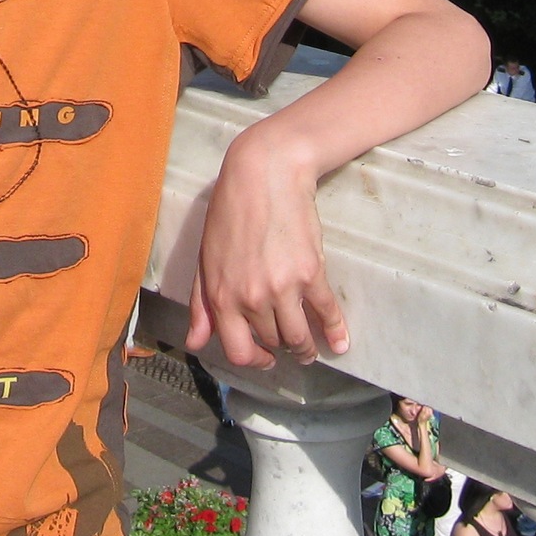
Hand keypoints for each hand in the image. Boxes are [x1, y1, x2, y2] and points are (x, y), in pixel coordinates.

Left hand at [187, 125, 349, 367]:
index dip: (253, 361)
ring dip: (305, 349)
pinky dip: (335, 332)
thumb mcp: (207, 258)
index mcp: (222, 296)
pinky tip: (340, 343)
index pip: (238, 351)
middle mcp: (252, 298)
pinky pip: (326, 313)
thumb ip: (201, 305)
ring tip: (309, 350)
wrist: (264, 174)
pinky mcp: (311, 273)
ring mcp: (283, 288)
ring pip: (298, 337)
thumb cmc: (231, 211)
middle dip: (279, 348)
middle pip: (271, 342)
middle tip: (287, 346)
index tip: (264, 358)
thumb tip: (196, 342)